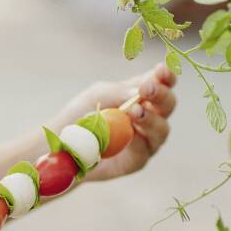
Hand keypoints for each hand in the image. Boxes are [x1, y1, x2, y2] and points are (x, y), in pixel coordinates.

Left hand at [45, 62, 177, 183]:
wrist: (63, 144)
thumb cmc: (82, 113)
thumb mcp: (98, 95)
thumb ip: (119, 92)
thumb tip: (139, 93)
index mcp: (141, 94)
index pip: (162, 82)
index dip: (166, 76)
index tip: (162, 70)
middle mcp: (150, 116)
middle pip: (168, 104)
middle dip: (161, 95)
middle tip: (146, 89)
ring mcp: (146, 139)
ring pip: (161, 129)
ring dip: (150, 119)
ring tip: (135, 111)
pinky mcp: (137, 160)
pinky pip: (144, 150)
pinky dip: (137, 141)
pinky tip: (129, 133)